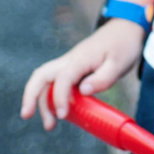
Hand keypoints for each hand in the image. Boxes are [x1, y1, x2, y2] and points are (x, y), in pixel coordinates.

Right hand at [20, 19, 144, 128]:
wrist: (125, 27)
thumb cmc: (123, 45)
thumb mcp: (120, 63)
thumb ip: (103, 78)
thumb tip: (83, 91)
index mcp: (81, 58)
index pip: (62, 78)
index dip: (59, 98)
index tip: (62, 115)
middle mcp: (70, 59)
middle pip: (41, 75)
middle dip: (31, 95)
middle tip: (27, 116)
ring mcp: (70, 63)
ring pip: (45, 79)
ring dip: (41, 100)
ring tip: (50, 125)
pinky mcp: (73, 68)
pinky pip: (56, 81)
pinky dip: (51, 96)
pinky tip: (60, 111)